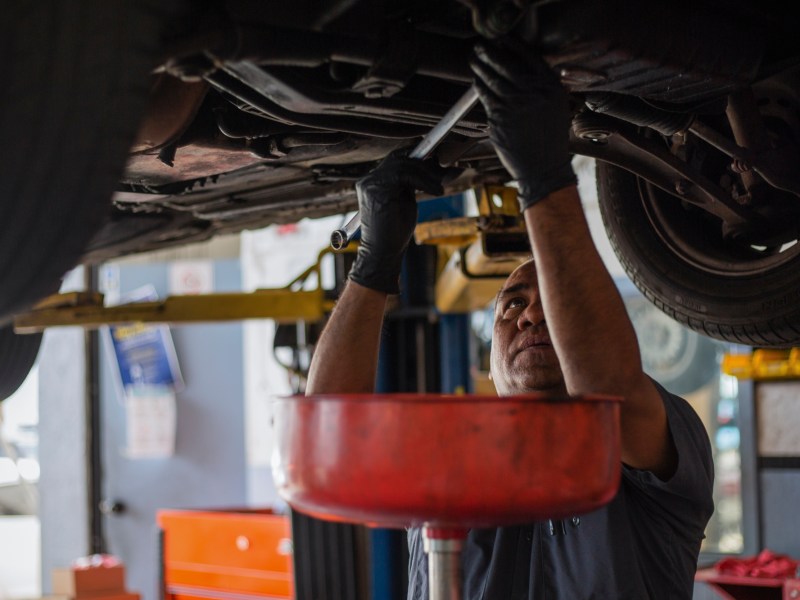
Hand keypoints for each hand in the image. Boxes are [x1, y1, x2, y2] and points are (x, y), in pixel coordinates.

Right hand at [348, 150, 445, 293]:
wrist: (383, 252)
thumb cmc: (395, 231)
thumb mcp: (406, 199)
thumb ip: (413, 182)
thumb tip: (434, 164)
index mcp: (374, 181)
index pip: (396, 159)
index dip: (417, 157)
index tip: (438, 162)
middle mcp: (369, 180)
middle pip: (399, 158)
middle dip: (425, 164)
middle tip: (445, 173)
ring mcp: (370, 184)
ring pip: (403, 164)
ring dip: (427, 173)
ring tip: (439, 187)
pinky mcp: (376, 190)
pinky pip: (404, 174)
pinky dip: (424, 181)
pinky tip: (436, 191)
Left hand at [470, 40, 576, 210]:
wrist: (544, 168)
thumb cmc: (550, 139)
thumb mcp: (557, 107)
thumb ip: (543, 88)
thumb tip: (522, 70)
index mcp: (551, 87)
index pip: (530, 57)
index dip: (514, 45)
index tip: (503, 39)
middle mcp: (533, 93)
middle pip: (507, 65)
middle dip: (490, 53)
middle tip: (480, 47)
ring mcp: (515, 105)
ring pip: (493, 79)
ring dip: (480, 67)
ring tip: (473, 60)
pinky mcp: (499, 118)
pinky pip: (485, 96)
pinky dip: (479, 86)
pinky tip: (476, 81)